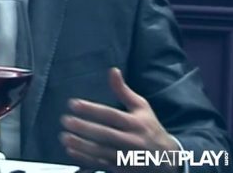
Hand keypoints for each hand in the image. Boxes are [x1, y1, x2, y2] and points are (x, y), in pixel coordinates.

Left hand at [59, 68, 180, 172]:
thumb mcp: (142, 108)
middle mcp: (132, 140)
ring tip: (64, 136)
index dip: (92, 109)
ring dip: (82, 145)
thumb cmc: (150, 128)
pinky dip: (85, 159)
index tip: (73, 103)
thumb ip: (124, 91)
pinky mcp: (122, 169)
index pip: (111, 115)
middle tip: (65, 120)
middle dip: (84, 128)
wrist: (168, 160)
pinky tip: (71, 151)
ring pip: (102, 151)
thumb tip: (112, 70)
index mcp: (136, 123)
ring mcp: (127, 157)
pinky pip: (101, 164)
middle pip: (105, 134)